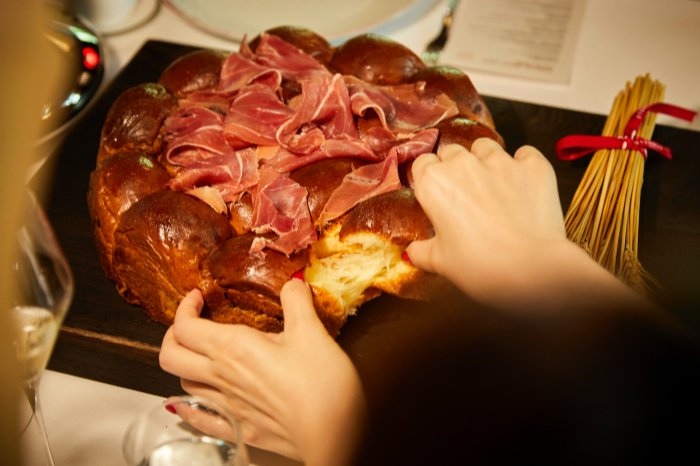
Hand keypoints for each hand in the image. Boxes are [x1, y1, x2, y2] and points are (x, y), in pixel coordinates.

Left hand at [159, 280, 365, 465]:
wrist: (333, 436)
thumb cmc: (321, 384)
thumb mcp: (311, 331)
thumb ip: (296, 301)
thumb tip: (293, 280)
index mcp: (232, 348)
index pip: (185, 326)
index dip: (185, 307)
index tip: (200, 297)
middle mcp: (221, 377)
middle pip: (171, 356)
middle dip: (174, 335)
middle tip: (192, 323)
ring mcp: (226, 407)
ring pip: (183, 385)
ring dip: (186, 366)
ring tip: (204, 355)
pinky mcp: (238, 430)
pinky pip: (199, 419)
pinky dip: (190, 407)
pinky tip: (194, 402)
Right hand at [406, 139, 642, 313]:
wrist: (531, 268)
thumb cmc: (478, 266)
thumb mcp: (441, 263)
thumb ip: (421, 252)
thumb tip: (411, 252)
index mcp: (433, 183)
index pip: (422, 163)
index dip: (429, 178)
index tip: (436, 194)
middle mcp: (463, 164)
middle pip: (452, 152)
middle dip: (455, 168)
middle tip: (465, 195)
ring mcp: (500, 160)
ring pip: (485, 147)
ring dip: (486, 161)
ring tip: (494, 186)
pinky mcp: (533, 165)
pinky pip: (525, 154)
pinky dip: (523, 166)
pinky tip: (524, 186)